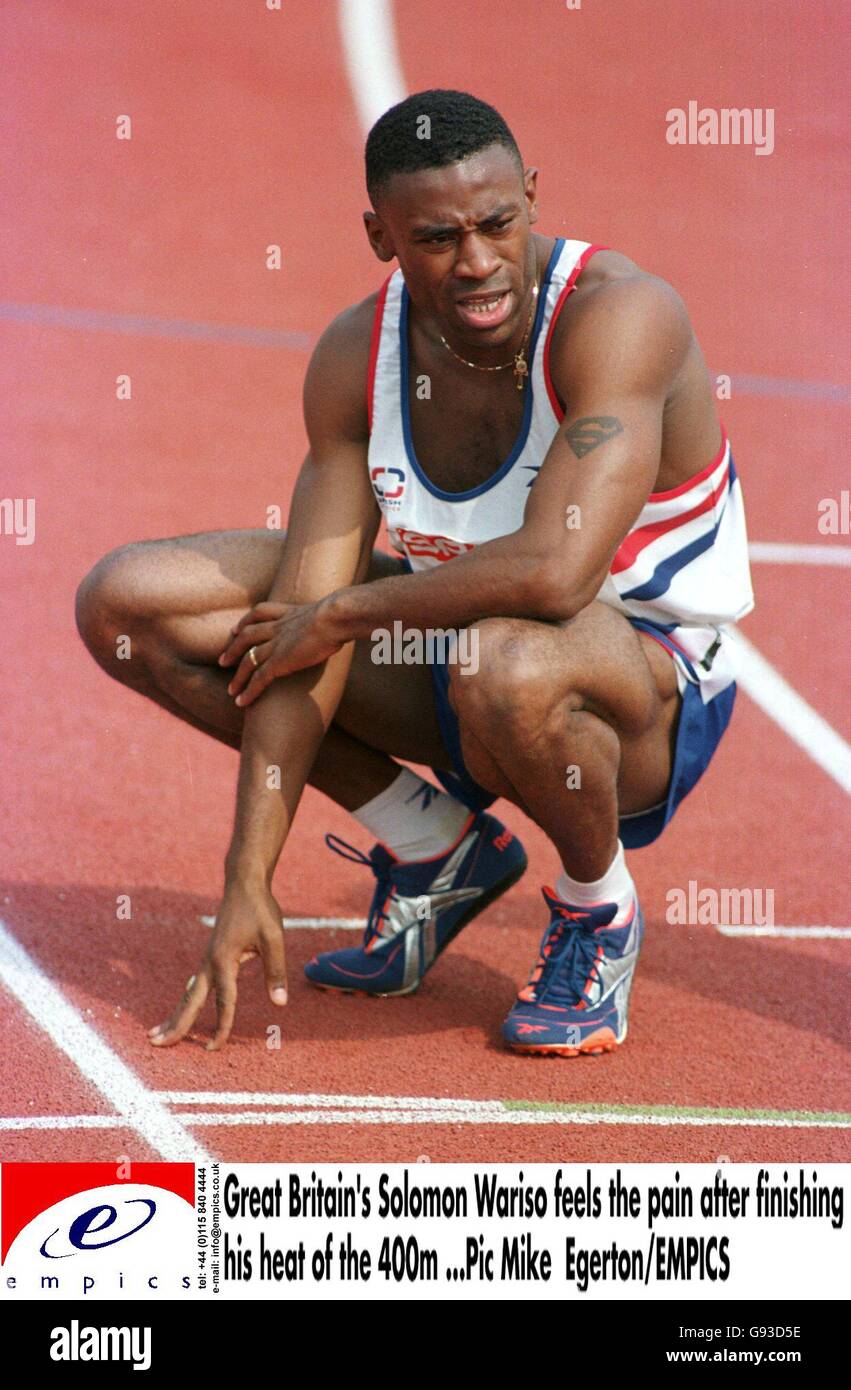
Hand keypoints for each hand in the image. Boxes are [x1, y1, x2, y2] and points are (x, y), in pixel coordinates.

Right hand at [148, 880, 287, 1049]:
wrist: (244, 884)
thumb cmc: (260, 909)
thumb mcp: (273, 938)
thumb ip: (275, 971)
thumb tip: (280, 1003)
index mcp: (224, 960)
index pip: (224, 1001)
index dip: (220, 1026)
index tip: (213, 1048)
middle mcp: (210, 962)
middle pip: (190, 1000)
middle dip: (175, 1024)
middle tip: (156, 1044)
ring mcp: (207, 959)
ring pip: (188, 993)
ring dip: (175, 1014)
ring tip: (157, 1034)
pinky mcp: (211, 956)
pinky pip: (195, 984)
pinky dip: (186, 1000)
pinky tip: (182, 1008)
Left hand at [218, 597, 343, 706]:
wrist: (336, 617)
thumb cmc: (343, 614)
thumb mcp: (335, 612)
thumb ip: (334, 618)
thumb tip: (348, 621)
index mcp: (290, 612)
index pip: (260, 613)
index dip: (246, 621)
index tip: (237, 630)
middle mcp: (278, 627)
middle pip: (247, 636)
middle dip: (232, 649)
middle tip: (222, 661)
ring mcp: (276, 645)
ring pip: (248, 661)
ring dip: (237, 677)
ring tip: (230, 690)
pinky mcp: (280, 662)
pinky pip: (258, 679)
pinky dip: (248, 691)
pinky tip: (240, 703)